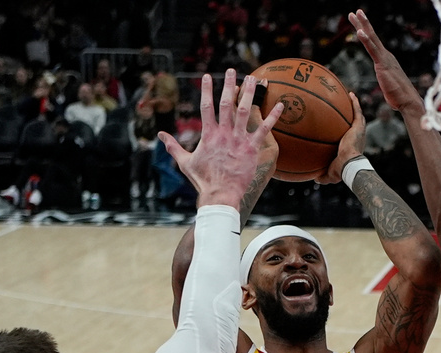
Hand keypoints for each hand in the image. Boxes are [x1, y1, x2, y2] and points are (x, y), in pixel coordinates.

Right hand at [158, 69, 283, 208]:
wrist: (220, 195)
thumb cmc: (203, 180)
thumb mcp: (184, 162)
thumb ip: (173, 146)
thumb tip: (159, 136)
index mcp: (208, 134)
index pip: (206, 106)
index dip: (206, 90)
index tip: (207, 76)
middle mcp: (224, 133)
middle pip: (227, 103)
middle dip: (229, 85)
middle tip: (232, 70)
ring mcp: (238, 140)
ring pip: (244, 111)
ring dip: (249, 94)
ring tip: (253, 79)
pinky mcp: (251, 149)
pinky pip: (264, 129)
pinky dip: (273, 117)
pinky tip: (281, 105)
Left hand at [317, 93, 365, 183]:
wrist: (348, 165)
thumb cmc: (340, 170)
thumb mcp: (329, 174)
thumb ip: (323, 175)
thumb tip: (315, 179)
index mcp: (351, 147)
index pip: (348, 137)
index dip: (345, 132)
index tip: (339, 128)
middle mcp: (357, 138)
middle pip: (354, 124)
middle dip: (350, 116)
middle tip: (345, 109)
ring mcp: (359, 131)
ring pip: (358, 116)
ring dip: (355, 106)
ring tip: (350, 97)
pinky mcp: (359, 127)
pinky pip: (357, 111)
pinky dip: (354, 103)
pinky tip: (350, 94)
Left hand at [349, 10, 421, 113]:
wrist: (408, 101)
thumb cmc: (399, 97)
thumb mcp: (389, 87)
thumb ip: (387, 83)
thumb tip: (389, 89)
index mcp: (386, 60)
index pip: (374, 44)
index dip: (366, 32)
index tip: (359, 24)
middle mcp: (386, 56)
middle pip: (372, 36)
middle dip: (363, 23)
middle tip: (356, 11)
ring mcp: (385, 58)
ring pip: (371, 38)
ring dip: (362, 25)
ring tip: (355, 13)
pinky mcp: (382, 64)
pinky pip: (372, 49)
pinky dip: (366, 40)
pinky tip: (359, 32)